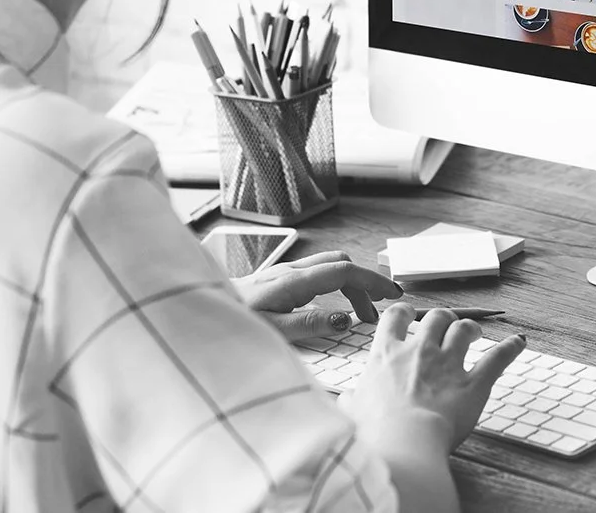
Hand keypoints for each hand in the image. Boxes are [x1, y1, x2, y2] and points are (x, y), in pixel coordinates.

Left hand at [234, 250, 403, 340]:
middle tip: (376, 312)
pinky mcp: (278, 279)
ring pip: (329, 266)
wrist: (204, 311)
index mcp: (293, 282)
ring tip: (359, 314)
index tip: (392, 296)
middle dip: (365, 284)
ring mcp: (284, 273)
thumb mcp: (273, 331)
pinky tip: (332, 307)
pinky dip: (335, 285)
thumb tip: (345, 319)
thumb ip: (310, 324)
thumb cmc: (234, 321)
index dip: (372, 281)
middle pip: (341, 264)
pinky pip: (317, 273)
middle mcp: (291, 271)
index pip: (344, 271)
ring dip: (350, 284)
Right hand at [340, 304, 525, 452]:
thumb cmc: (375, 430)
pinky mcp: (473, 384)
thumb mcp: (352, 411)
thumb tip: (346, 402)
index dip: (404, 312)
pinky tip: (519, 342)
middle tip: (445, 325)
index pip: (396, 317)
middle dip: (442, 318)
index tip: (409, 315)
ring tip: (474, 331)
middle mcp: (419, 351)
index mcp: (387, 354)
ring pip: (463, 330)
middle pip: (435, 317)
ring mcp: (448, 365)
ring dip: (470, 328)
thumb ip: (352, 401)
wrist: (403, 442)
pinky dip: (510, 349)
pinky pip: (496, 359)